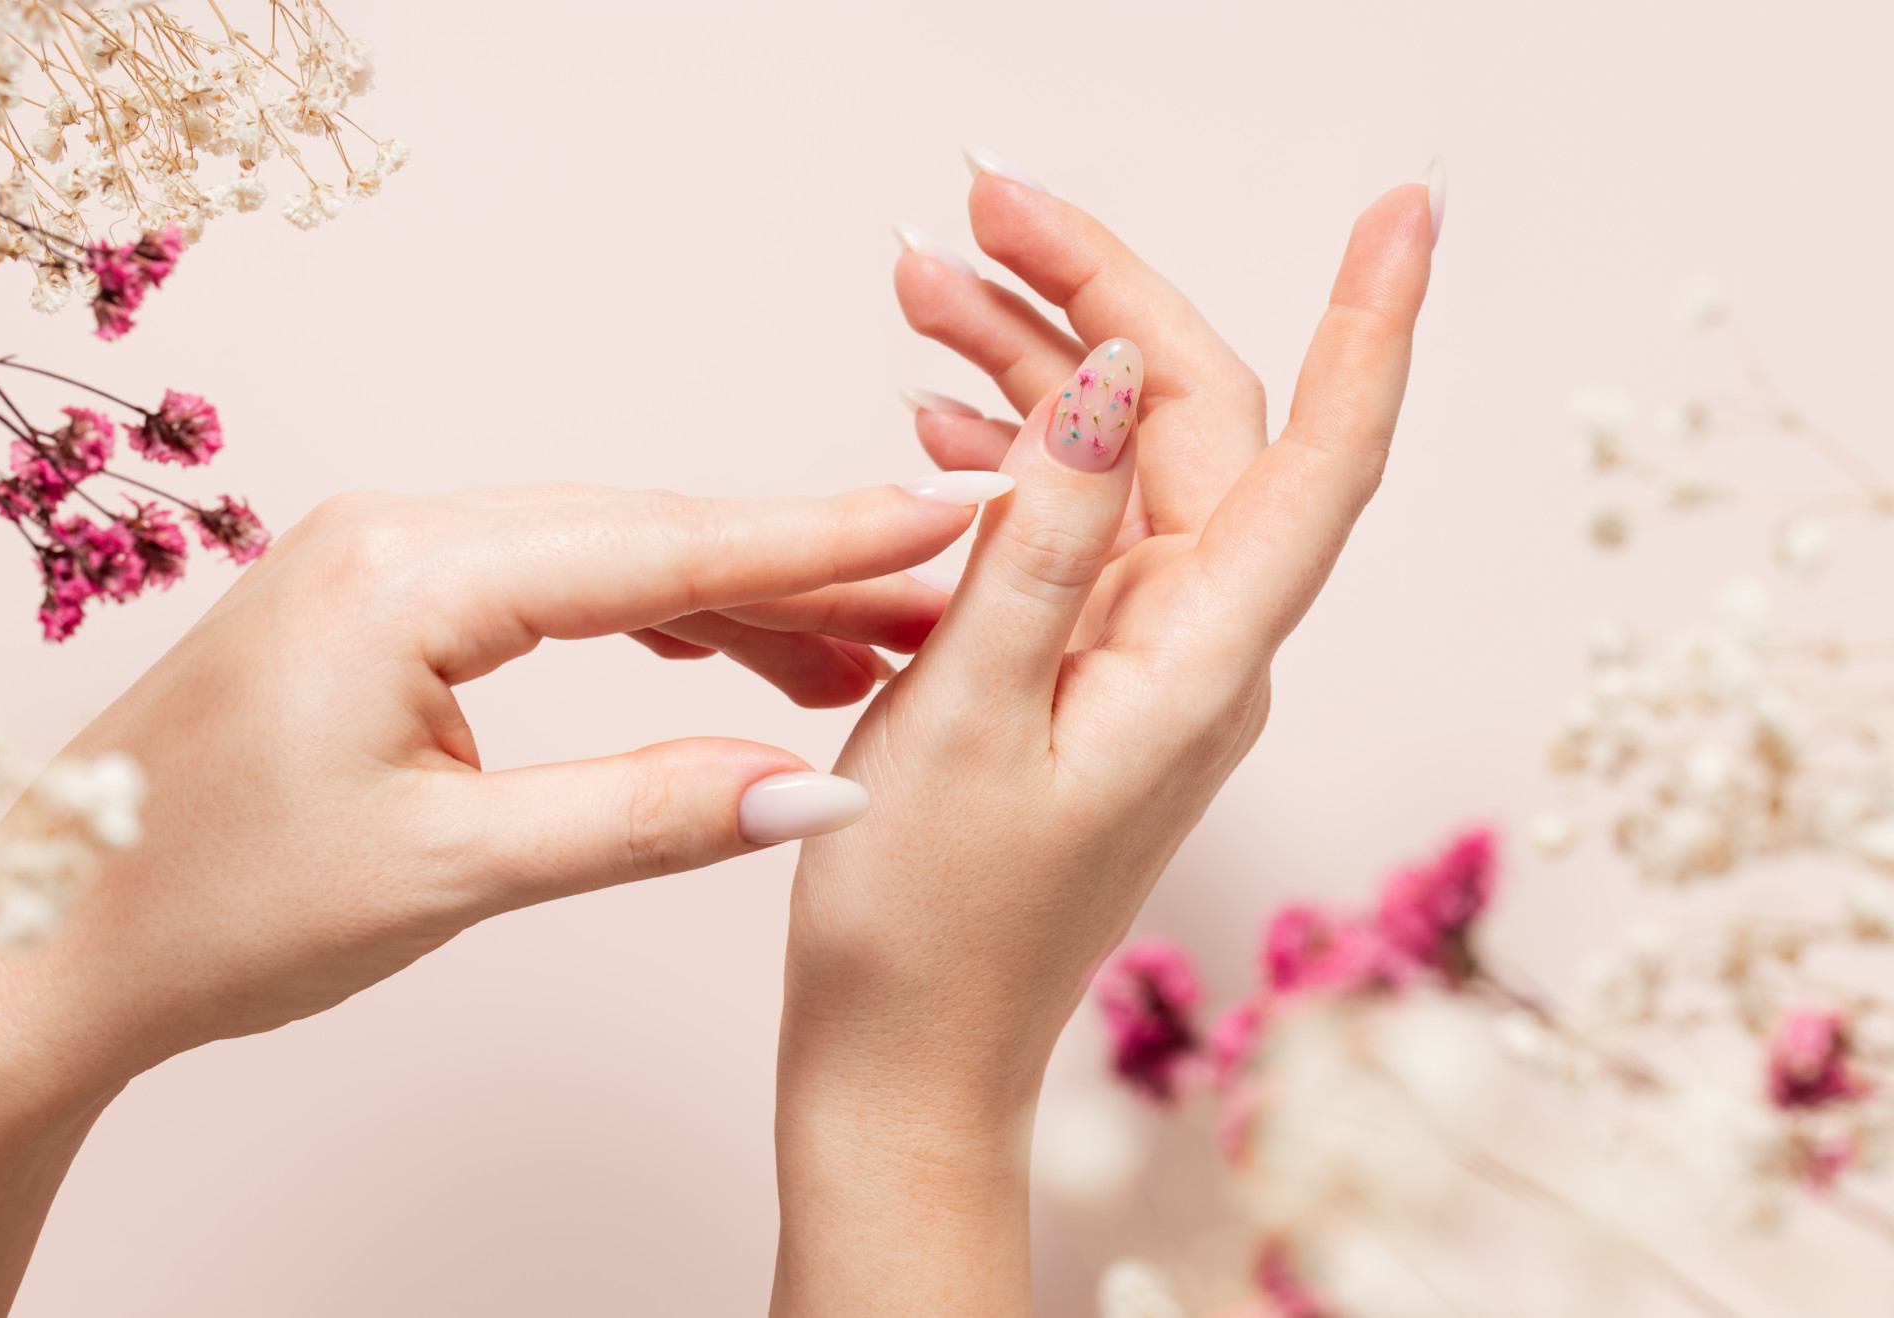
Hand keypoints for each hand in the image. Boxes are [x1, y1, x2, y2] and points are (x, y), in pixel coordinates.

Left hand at [0, 476, 1004, 1316]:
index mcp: (407, 577)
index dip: (817, 536)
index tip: (944, 516)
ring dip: (736, 600)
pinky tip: (730, 652)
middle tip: (943, 596)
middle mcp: (398, 533)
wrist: (61, 936)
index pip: (660, 545)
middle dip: (803, 566)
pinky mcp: (387, 602)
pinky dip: (654, 619)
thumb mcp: (450, 870)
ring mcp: (388, 559)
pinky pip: (553, 587)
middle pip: (649, 534)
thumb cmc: (218, 908)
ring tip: (867, 650)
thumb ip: (643, 815)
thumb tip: (817, 786)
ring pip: (609, 558)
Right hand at [772, 164, 1437, 1313]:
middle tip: (977, 212)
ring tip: (919, 295)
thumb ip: (1042, 540)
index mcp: (1199, 659)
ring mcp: (1144, 658)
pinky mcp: (1087, 674)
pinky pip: (1072, 527)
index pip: (1314, 458)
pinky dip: (1010, 456)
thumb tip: (1111, 379)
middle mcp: (1198, 647)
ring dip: (1031, 367)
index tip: (1401, 214)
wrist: (905, 1059)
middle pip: (1188, 421)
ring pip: (1120, 462)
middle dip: (1090, 296)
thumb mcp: (963, 716)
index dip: (1368, 326)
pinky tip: (937, 425)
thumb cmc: (928, 932)